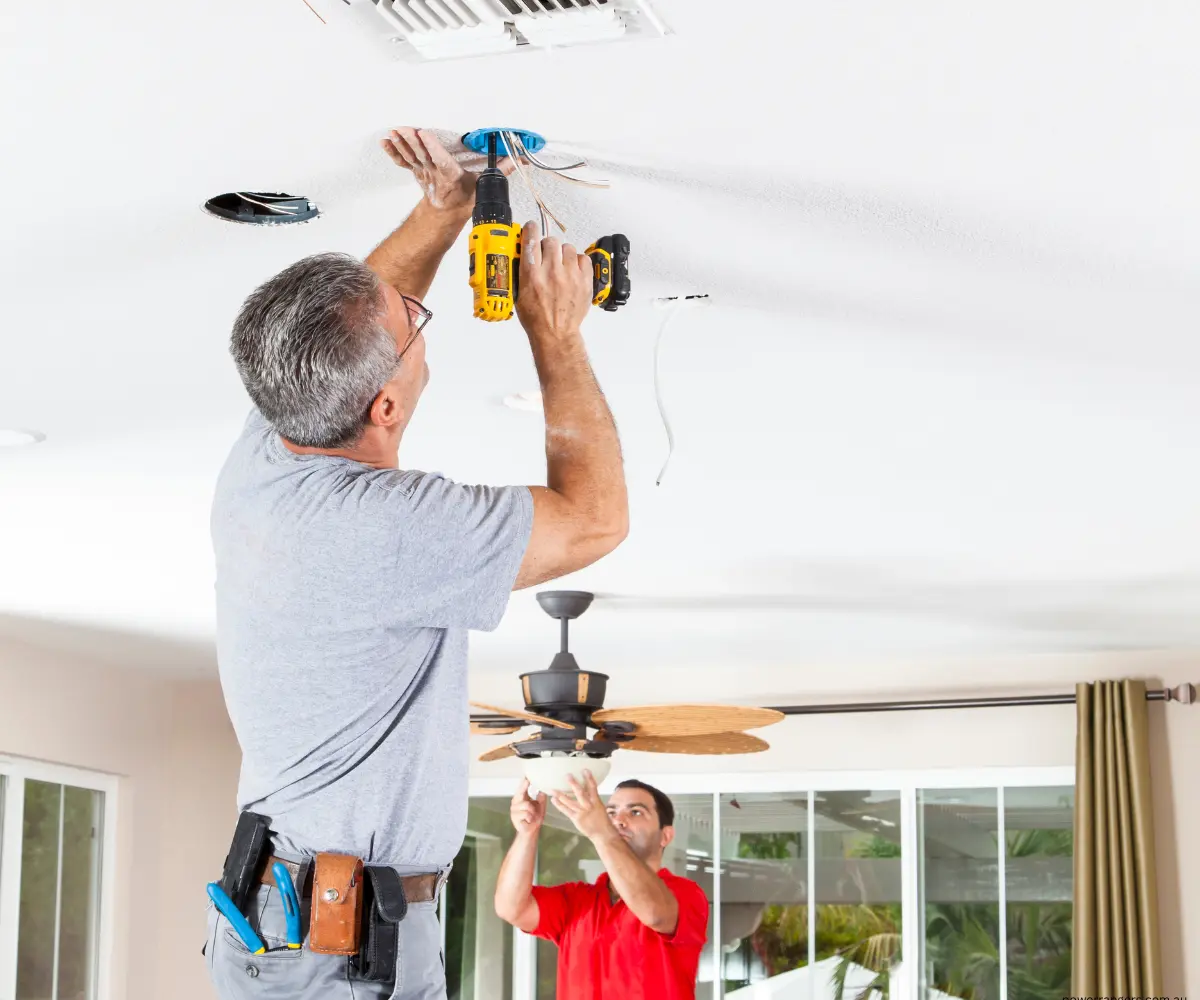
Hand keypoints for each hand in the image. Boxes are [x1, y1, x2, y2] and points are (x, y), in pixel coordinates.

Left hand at [381, 127, 513, 213]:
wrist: (446, 213)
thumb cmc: (463, 198)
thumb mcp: (483, 186)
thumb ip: (500, 170)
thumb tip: (519, 160)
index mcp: (451, 176)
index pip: (441, 160)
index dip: (433, 148)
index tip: (425, 134)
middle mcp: (435, 174)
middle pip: (422, 155)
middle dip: (413, 142)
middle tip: (405, 129)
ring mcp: (423, 172)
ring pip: (410, 156)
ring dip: (401, 144)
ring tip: (394, 131)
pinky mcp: (416, 169)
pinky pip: (402, 160)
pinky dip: (393, 150)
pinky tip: (386, 140)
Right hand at [510, 778, 546, 835]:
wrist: (532, 831)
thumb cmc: (535, 817)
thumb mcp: (540, 806)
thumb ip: (541, 797)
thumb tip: (543, 788)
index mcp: (521, 798)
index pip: (522, 787)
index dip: (524, 781)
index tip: (526, 774)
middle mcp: (516, 802)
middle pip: (520, 793)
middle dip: (524, 788)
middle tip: (528, 782)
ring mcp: (514, 810)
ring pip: (526, 805)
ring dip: (533, 811)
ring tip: (532, 816)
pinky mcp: (515, 818)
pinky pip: (526, 814)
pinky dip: (531, 817)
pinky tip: (529, 820)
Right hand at [515, 220, 593, 338]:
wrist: (556, 333)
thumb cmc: (537, 318)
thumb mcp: (518, 293)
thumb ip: (521, 270)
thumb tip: (521, 252)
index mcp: (531, 275)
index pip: (531, 239)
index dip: (530, 230)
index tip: (531, 228)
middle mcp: (551, 272)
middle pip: (551, 241)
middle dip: (547, 246)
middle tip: (546, 256)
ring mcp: (570, 276)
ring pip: (567, 247)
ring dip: (562, 254)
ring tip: (560, 266)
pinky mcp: (584, 281)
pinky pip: (582, 258)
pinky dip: (577, 262)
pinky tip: (571, 271)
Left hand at [551, 771, 616, 842]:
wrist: (602, 834)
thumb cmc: (601, 819)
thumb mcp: (600, 806)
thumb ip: (593, 797)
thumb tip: (587, 787)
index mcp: (596, 801)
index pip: (593, 787)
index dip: (589, 778)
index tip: (585, 770)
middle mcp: (588, 806)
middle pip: (580, 793)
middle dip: (573, 784)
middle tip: (567, 775)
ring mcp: (581, 812)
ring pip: (570, 802)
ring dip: (561, 795)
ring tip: (553, 789)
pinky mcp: (576, 819)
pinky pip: (566, 811)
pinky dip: (559, 805)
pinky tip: (554, 800)